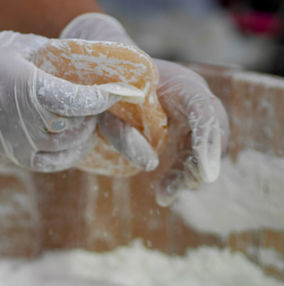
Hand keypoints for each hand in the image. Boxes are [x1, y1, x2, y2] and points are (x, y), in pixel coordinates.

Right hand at [0, 31, 134, 171]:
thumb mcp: (15, 46)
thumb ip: (52, 54)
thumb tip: (82, 60)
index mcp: (30, 90)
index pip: (82, 100)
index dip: (106, 96)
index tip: (121, 90)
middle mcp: (29, 122)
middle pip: (81, 123)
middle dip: (95, 111)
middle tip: (99, 99)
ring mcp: (22, 144)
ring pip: (72, 145)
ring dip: (85, 131)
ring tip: (86, 117)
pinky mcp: (17, 157)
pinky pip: (56, 162)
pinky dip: (71, 153)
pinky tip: (74, 139)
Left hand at [61, 13, 229, 204]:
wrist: (111, 70)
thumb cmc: (108, 85)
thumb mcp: (107, 105)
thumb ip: (122, 130)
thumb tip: (150, 164)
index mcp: (180, 83)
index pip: (202, 110)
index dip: (206, 141)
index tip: (205, 173)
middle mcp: (194, 96)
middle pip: (213, 131)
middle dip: (200, 163)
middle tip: (184, 186)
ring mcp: (192, 111)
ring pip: (205, 147)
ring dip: (189, 174)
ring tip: (164, 195)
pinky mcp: (185, 125)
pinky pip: (191, 152)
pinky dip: (181, 172)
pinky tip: (164, 193)